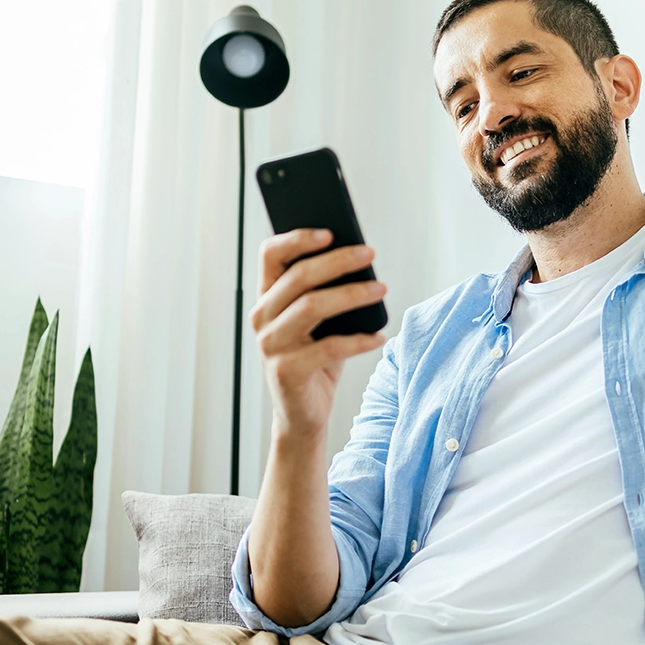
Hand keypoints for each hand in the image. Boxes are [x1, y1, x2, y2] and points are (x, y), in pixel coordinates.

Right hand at [250, 228, 386, 440]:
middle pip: (298, 277)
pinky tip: (380, 336)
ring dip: (351, 294)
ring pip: (312, 307)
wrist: (303, 414)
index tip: (330, 231)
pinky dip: (359, 341)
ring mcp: (270, 345)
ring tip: (382, 289)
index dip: (297, 238)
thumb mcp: (320, 322)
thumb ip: (327, 292)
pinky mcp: (285, 371)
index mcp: (267, 297)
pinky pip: (328, 348)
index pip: (270, 255)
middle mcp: (262, 317)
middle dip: (337, 261)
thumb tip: (359, 259)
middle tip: (369, 254)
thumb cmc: (316, 359)